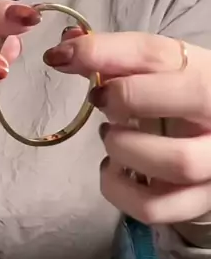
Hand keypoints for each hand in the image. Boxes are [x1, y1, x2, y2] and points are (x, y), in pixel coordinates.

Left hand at [44, 31, 210, 225]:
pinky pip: (155, 208)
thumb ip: (114, 57)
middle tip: (100, 99)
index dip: (103, 52)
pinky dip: (120, 190)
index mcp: (209, 76)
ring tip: (111, 138)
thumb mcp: (157, 70)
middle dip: (129, 97)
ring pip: (178, 162)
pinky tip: (113, 170)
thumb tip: (63, 50)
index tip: (63, 57)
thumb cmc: (179, 98)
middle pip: (191, 98)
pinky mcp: (198, 202)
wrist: (209, 139)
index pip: (159, 54)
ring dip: (125, 148)